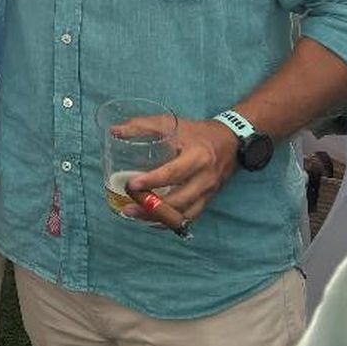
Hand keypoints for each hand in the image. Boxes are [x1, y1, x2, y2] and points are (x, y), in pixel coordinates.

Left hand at [123, 116, 237, 224]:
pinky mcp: (208, 200)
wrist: (231, 142)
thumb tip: (114, 132)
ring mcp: (208, 192)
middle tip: (128, 207)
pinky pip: (189, 217)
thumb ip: (142, 126)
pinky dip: (170, 222)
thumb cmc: (197, 132)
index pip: (173, 173)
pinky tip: (152, 221)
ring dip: (159, 218)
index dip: (151, 181)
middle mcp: (205, 178)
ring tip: (135, 216)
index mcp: (197, 157)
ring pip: (183, 214)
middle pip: (178, 200)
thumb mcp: (171, 123)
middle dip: (152, 207)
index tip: (131, 186)